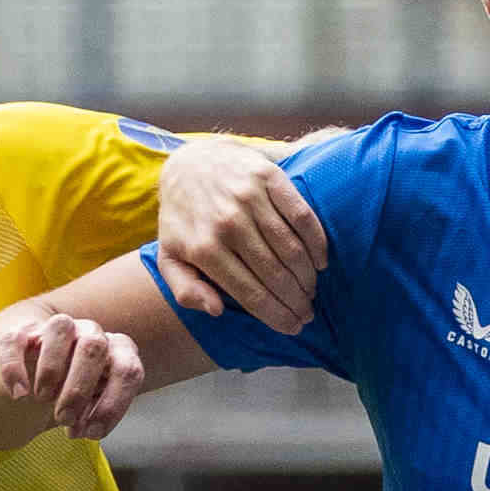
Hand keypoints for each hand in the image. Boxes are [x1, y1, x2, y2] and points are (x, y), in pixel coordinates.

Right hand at [0, 307, 144, 441]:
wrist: (41, 381)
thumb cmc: (78, 395)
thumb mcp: (94, 406)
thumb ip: (93, 412)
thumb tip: (84, 427)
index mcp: (118, 350)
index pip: (128, 371)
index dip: (112, 406)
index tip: (92, 433)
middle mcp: (92, 333)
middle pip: (94, 347)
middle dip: (79, 389)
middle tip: (64, 418)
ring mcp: (58, 328)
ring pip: (60, 327)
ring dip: (52, 368)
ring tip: (43, 399)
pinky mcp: (23, 333)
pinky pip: (16, 340)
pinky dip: (15, 368)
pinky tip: (19, 394)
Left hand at [155, 136, 326, 329]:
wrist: (189, 162)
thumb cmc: (183, 219)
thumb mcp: (169, 257)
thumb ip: (185, 290)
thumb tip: (216, 311)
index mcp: (204, 248)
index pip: (250, 293)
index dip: (276, 316)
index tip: (292, 328)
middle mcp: (227, 223)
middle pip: (274, 274)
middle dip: (295, 301)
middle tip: (306, 314)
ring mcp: (249, 198)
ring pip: (291, 248)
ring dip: (307, 277)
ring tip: (311, 291)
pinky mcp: (269, 178)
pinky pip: (301, 216)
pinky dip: (316, 242)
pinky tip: (320, 261)